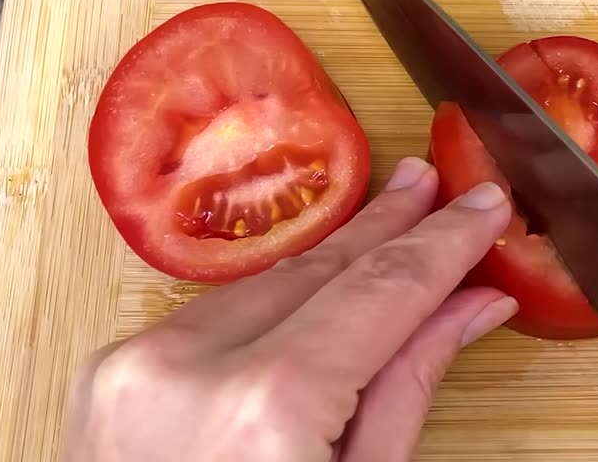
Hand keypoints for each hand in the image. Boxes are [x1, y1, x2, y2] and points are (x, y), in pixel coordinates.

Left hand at [63, 157, 516, 461]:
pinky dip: (281, 291)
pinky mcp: (113, 370)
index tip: (484, 206)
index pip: (383, 291)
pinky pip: (221, 311)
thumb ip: (409, 387)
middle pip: (324, 270)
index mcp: (268, 409)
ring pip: (270, 281)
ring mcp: (139, 365)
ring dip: (340, 251)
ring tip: (397, 211)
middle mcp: (192, 368)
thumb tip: (471, 306)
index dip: (445, 243)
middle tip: (443, 187)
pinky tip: (326, 269)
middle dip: (394, 227)